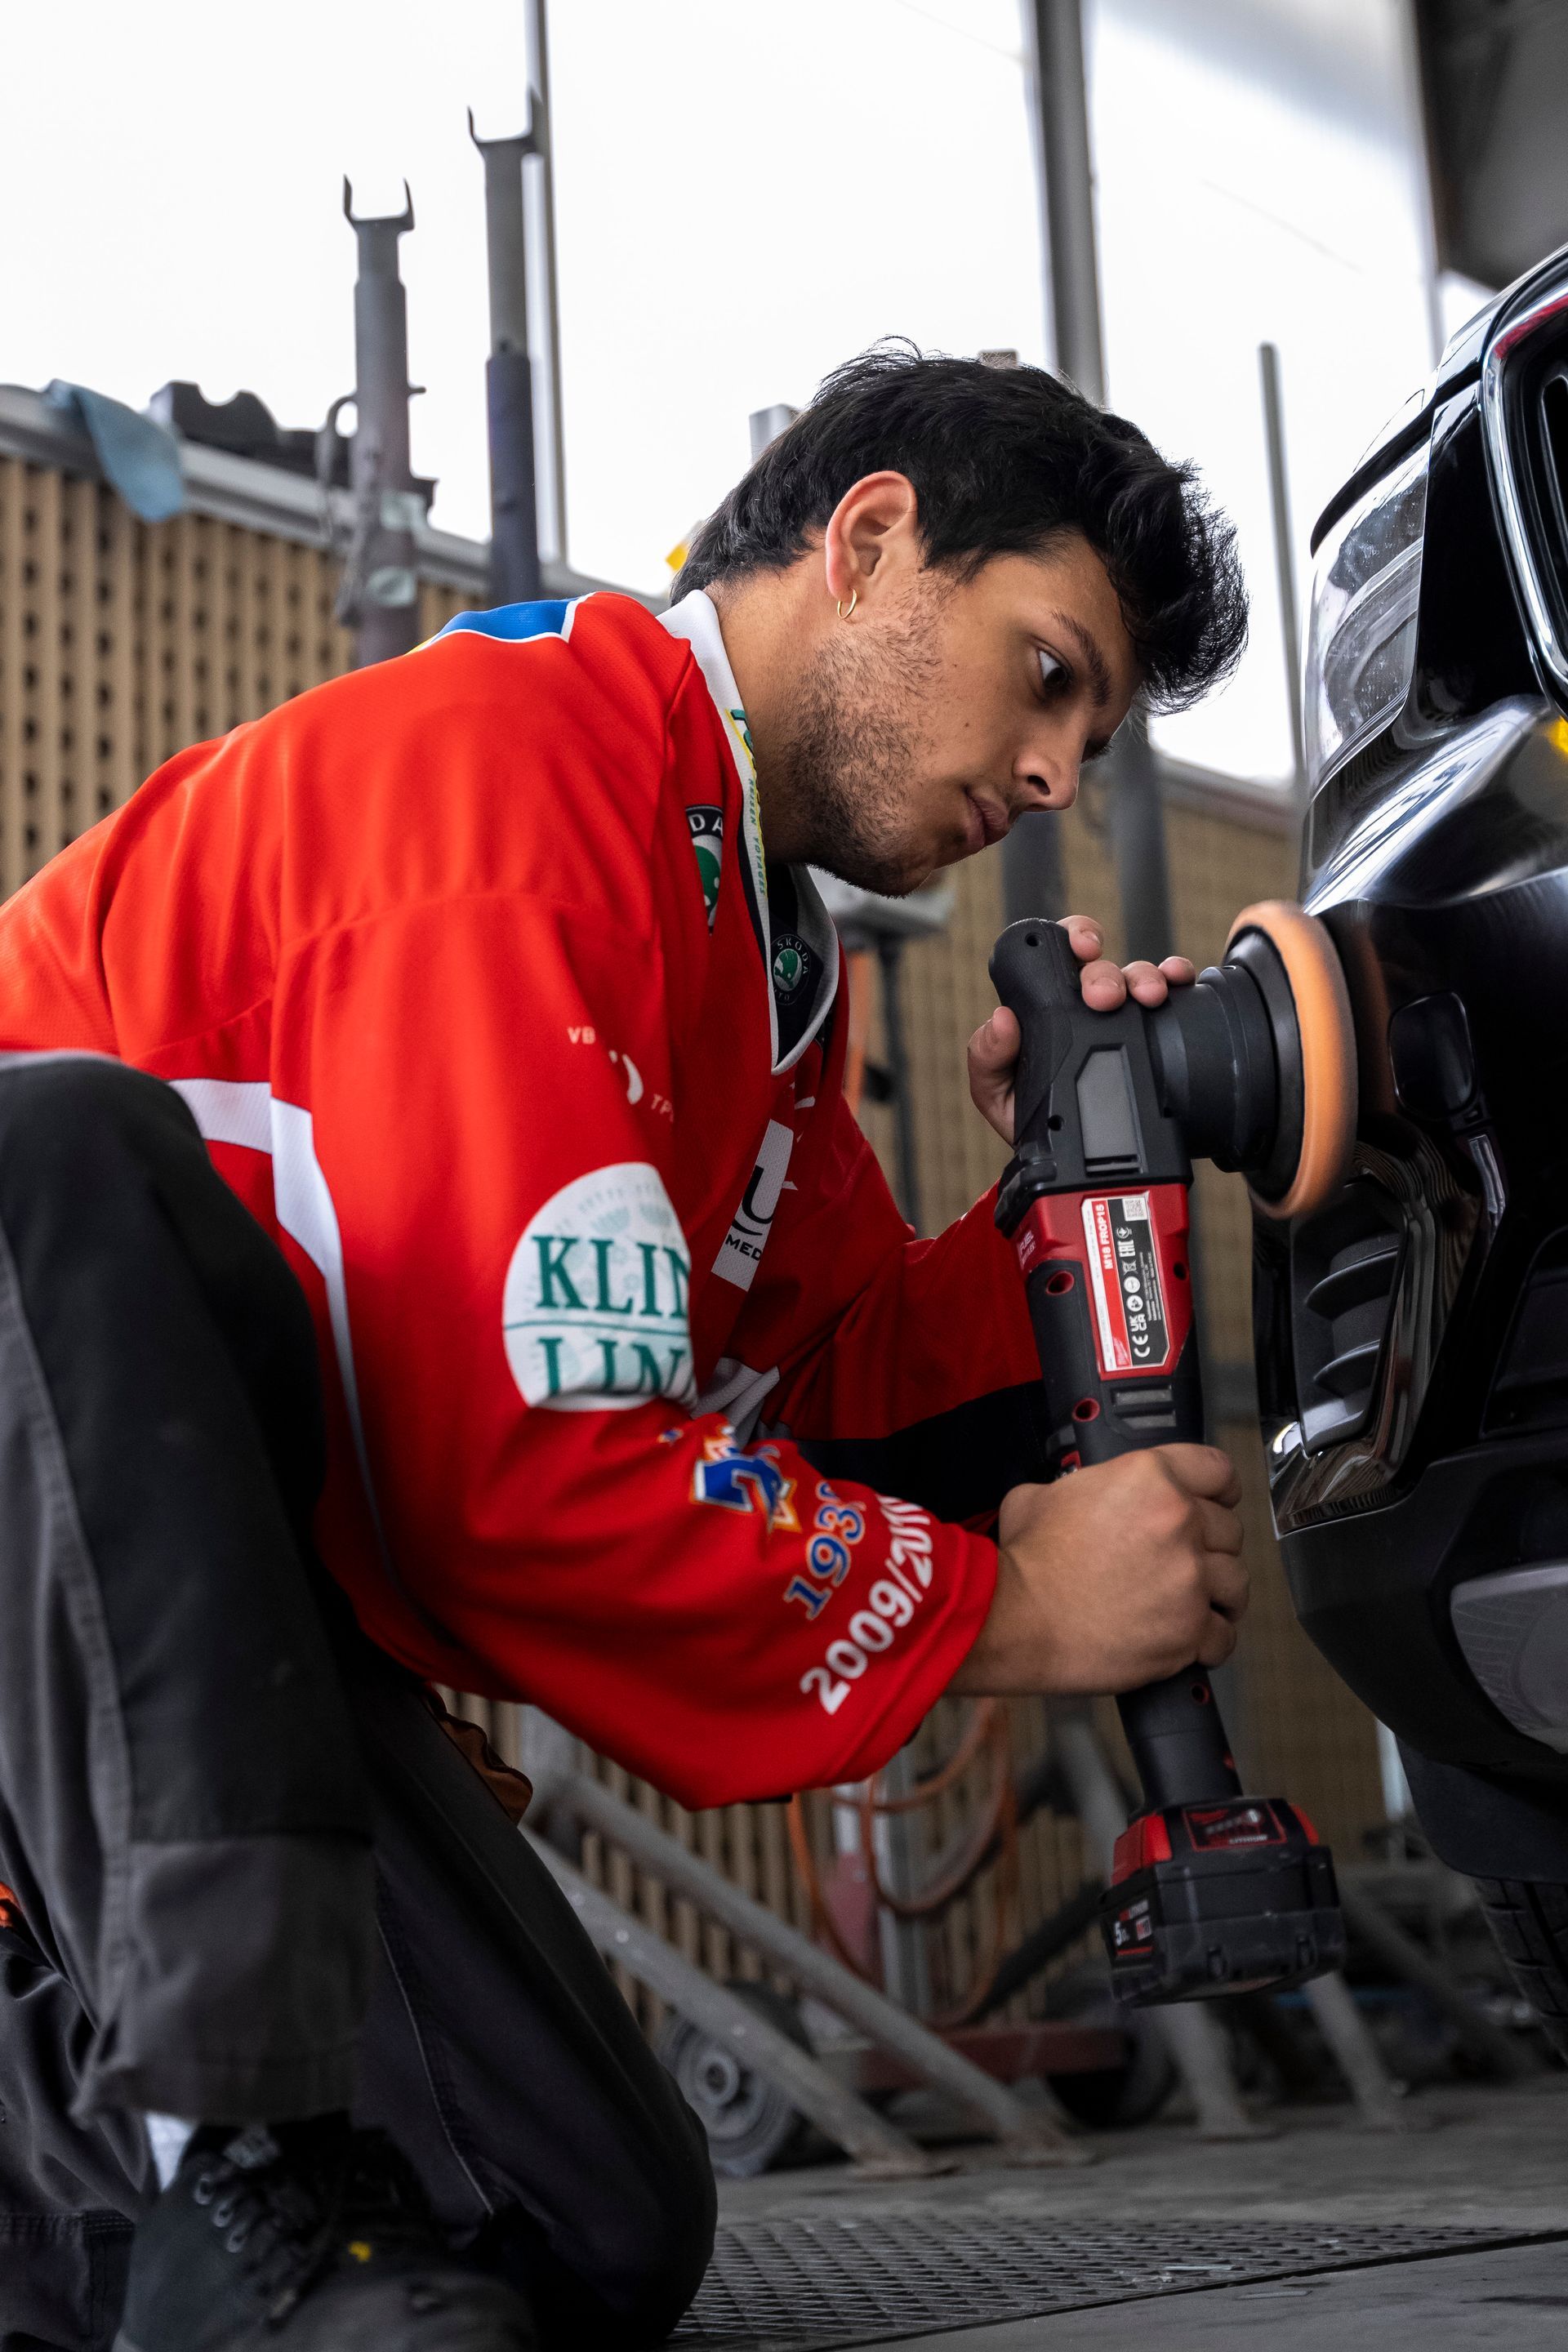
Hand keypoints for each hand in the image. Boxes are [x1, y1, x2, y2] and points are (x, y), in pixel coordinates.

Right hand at [951, 1446, 1246, 1695]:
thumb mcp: (1041, 1495)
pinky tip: (1194, 1639)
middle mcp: (1178, 1523)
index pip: (1217, 1470)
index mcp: (1149, 1478)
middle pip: (1230, 1530)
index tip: (1219, 1502)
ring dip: (1220, 1592)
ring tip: (1198, 1601)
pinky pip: (1224, 1635)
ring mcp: (1189, 1579)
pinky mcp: (1188, 1630)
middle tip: (1187, 1559)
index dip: (1219, 1489)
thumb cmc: (1022, 1561)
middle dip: (1211, 1545)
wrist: (1014, 1618)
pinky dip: (1212, 1640)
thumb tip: (1086, 1496)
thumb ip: (1083, 1487)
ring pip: (1236, 1581)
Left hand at [967, 915, 1195, 1143]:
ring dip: (1143, 977)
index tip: (1080, 949)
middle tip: (1103, 997)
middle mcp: (1086, 1005)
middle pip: (1101, 966)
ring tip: (1147, 997)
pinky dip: (1178, 979)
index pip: (1059, 955)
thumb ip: (987, 1056)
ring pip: (1138, 976)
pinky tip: (1176, 983)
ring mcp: (1123, 1017)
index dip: (1070, 939)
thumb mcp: (996, 1092)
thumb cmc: (1030, 1118)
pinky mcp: (1155, 1032)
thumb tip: (1000, 1019)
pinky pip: (1172, 996)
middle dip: (1105, 973)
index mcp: (1047, 1007)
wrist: (1070, 1160)